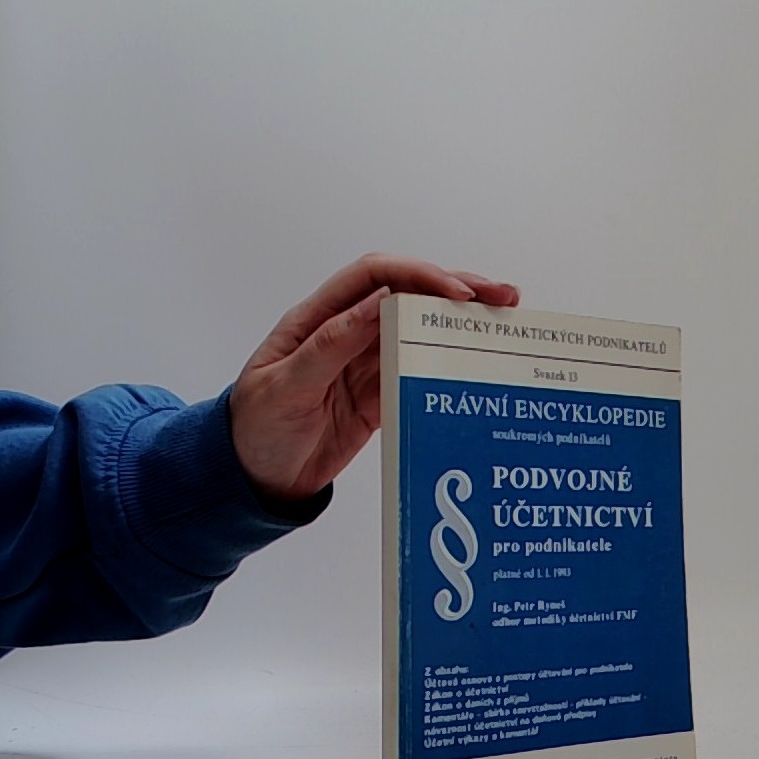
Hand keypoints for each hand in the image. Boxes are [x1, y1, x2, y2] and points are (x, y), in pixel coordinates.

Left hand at [229, 253, 519, 503]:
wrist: (252, 481)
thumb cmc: (254, 429)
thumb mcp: (284, 387)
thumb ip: (330, 345)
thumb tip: (378, 302)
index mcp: (318, 319)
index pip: (374, 278)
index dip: (418, 276)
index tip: (457, 293)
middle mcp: (347, 333)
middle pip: (408, 297)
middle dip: (457, 291)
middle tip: (504, 296)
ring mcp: (365, 365)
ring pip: (421, 332)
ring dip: (461, 325)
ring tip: (506, 322)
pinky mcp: (378, 398)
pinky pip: (419, 373)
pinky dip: (450, 366)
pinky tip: (479, 365)